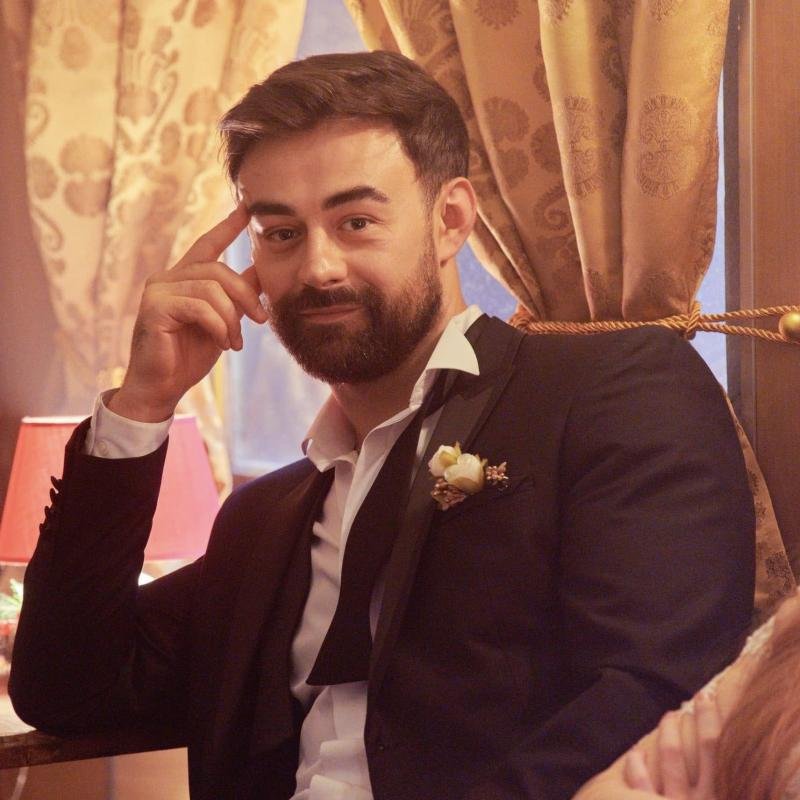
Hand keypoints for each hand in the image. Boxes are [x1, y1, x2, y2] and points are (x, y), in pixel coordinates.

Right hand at [109, 203, 266, 420]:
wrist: (163, 388)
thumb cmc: (189, 356)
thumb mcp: (223, 321)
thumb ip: (238, 297)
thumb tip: (263, 273)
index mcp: (184, 278)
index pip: (207, 244)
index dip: (228, 226)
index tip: (248, 208)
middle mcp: (168, 278)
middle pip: (218, 270)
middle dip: (246, 295)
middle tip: (260, 320)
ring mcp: (157, 290)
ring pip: (212, 289)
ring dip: (231, 318)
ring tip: (234, 341)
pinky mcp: (154, 307)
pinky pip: (199, 306)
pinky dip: (218, 325)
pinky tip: (222, 343)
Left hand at [624, 692, 721, 798]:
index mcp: (722, 799)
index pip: (720, 751)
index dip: (715, 721)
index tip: (711, 698)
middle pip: (704, 748)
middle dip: (701, 719)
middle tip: (701, 696)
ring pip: (672, 756)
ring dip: (670, 732)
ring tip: (671, 716)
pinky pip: (640, 780)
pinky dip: (636, 763)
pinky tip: (636, 752)